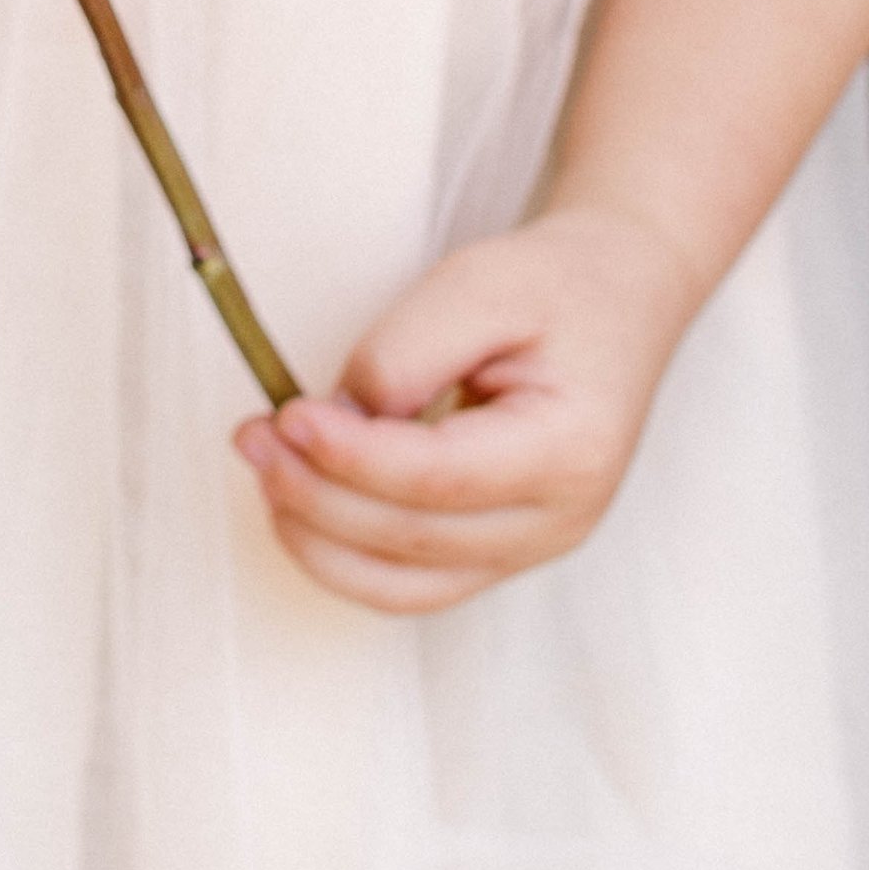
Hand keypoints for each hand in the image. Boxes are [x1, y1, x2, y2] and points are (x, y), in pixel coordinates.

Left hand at [233, 204, 703, 612]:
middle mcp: (560, 521)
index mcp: (571, 451)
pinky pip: (410, 584)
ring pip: (405, 585)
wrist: (616, 302)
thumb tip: (338, 418)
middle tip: (251, 436)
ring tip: (262, 468)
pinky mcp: (498, 550)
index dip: (351, 457)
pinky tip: (297, 504)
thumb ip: (406, 352)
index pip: (439, 478)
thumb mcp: (481, 284)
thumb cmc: (552, 287)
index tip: (285, 417)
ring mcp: (532, 548)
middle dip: (315, 495)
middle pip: (414, 540)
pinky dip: (344, 557)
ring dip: (318, 540)